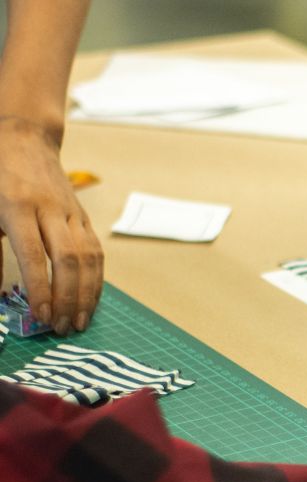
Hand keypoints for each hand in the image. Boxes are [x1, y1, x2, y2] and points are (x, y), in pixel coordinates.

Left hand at [0, 115, 102, 332]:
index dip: (40, 288)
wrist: (23, 138)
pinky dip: (96, 279)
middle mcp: (51, 210)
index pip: (35, 255)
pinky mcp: (83, 217)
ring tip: (81, 321)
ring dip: (87, 294)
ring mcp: (72, 213)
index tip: (41, 315)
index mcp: (18, 206)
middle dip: (68, 298)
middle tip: (63, 327)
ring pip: (88, 258)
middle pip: (67, 260)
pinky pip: (96, 252)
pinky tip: (92, 300)